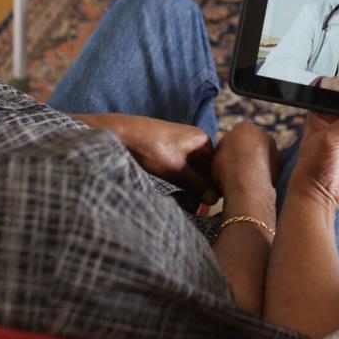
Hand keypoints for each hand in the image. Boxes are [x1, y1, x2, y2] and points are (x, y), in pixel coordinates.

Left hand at [78, 113, 217, 202]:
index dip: (214, 187)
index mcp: (204, 140)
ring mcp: (184, 145)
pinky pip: (184, 168)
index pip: (217, 169)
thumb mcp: (175, 169)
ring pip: (195, 171)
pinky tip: (175, 188)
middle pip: (207, 170)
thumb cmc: (149, 148)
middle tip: (194, 205)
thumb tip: (214, 200)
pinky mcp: (172, 150)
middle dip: (201, 187)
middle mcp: (197, 141)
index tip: (207, 204)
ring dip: (190, 185)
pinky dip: (181, 179)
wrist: (121, 133)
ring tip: (185, 198)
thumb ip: (197, 184)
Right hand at [212, 122, 278, 202]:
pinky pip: (267, 167)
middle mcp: (263, 134)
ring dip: (254, 163)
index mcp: (245, 127)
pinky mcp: (280, 166)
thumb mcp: (215, 154)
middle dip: (245, 152)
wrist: (249, 188)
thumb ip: (221, 145)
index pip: (236, 133)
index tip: (224, 158)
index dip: (229, 146)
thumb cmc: (228, 169)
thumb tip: (222, 139)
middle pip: (251, 142)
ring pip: (261, 155)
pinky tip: (253, 184)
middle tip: (234, 168)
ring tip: (243, 178)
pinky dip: (262, 173)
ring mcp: (274, 150)